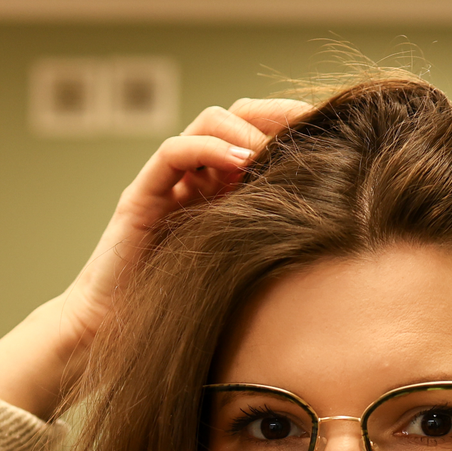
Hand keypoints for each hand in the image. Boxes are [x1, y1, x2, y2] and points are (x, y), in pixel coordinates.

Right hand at [0, 98, 311, 418]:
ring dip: (246, 129)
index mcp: (221, 192)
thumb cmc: (182, 314)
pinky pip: (174, 153)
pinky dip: (209, 149)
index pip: (258, 134)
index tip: (336, 134)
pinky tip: (241, 163)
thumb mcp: (244, 270)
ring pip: (208, 122)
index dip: (293, 127)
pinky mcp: (140, 197)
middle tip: (314, 126)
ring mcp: (166, 184)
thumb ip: (273, 241)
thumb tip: (337, 225)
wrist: (114, 336)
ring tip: (273, 152)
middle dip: (278, 114)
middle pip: (238, 116)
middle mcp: (194, 179)